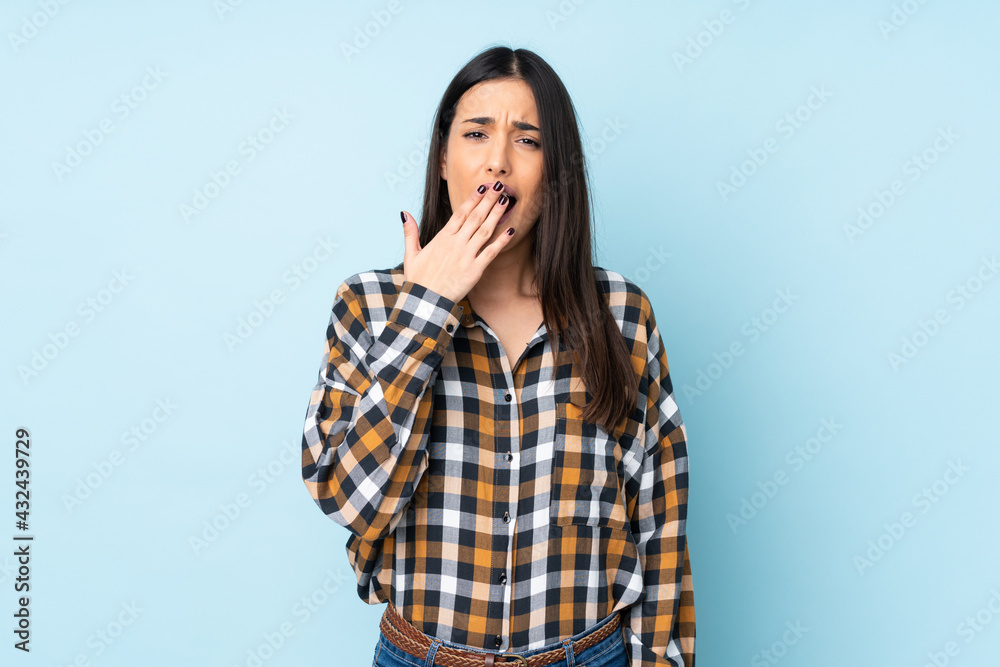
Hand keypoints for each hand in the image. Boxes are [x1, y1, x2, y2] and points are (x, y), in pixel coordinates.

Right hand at [400, 180, 515, 302]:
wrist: (425, 302)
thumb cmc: (418, 280)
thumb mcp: (411, 254)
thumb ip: (410, 232)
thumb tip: (404, 213)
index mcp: (442, 238)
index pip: (460, 213)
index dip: (473, 199)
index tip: (482, 188)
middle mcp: (456, 244)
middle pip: (476, 217)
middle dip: (488, 201)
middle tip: (499, 187)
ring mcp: (467, 256)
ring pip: (485, 231)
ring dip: (496, 215)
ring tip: (506, 201)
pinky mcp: (475, 270)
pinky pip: (491, 252)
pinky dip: (501, 241)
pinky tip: (510, 230)